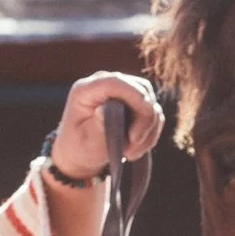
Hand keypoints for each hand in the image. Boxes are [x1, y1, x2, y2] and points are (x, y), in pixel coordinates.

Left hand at [48, 73, 164, 181]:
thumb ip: (96, 127)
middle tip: (132, 149)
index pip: (116, 82)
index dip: (134, 98)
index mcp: (87, 90)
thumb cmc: (80, 147)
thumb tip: (105, 110)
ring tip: (131, 153)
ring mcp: (122, 92)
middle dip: (143, 122)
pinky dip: (150, 134)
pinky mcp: (134, 102)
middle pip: (140, 90)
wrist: (82, 151)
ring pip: (151, 104)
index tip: (137, 131)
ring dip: (147, 132)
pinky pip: (154, 114)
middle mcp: (106, 85)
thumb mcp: (86, 142)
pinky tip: (136, 149)